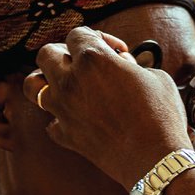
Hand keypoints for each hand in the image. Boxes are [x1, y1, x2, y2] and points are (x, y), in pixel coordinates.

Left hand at [25, 28, 191, 187]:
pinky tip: (78, 117)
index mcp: (93, 59)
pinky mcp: (65, 135)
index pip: (77, 34)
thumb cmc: (162, 115)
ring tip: (66, 85)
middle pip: (46, 54)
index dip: (97, 38)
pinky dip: (61, 117)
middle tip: (85, 63)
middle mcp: (70, 81)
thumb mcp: (154, 76)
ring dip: (46, 81)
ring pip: (33, 86)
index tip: (115, 50)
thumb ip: (128, 65)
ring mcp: (63, 110)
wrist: (156, 160)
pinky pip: (51, 122)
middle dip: (64, 53)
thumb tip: (120, 65)